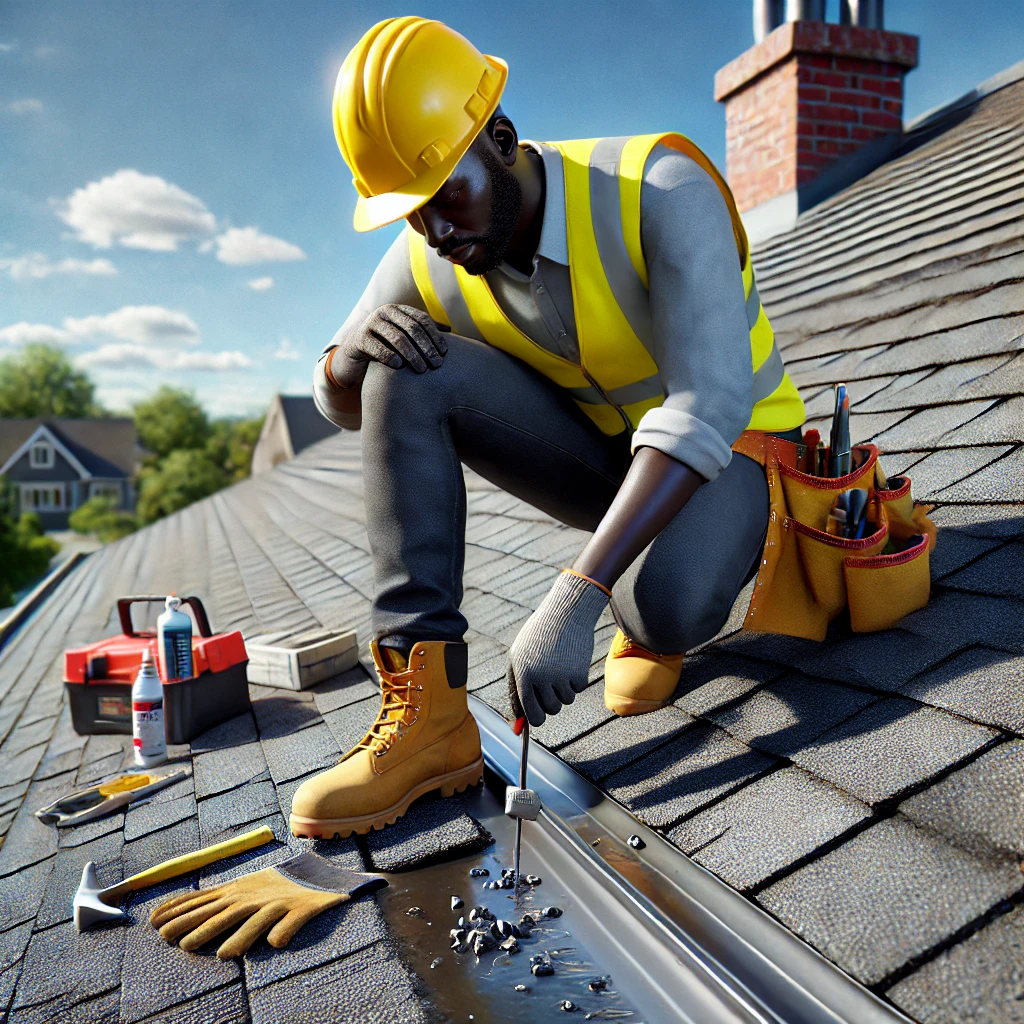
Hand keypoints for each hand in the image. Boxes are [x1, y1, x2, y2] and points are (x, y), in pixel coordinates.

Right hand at [329, 304, 448, 388]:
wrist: (353, 353)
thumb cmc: (384, 344)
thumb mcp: (403, 335)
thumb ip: (422, 330)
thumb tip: (449, 329)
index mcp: (398, 310)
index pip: (422, 320)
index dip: (435, 336)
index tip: (444, 353)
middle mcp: (384, 312)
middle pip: (412, 329)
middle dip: (427, 348)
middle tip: (436, 365)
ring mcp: (370, 324)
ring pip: (397, 338)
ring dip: (412, 355)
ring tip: (421, 370)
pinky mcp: (359, 339)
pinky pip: (378, 348)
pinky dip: (390, 357)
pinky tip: (400, 367)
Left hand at [507, 570, 609, 726]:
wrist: (565, 613)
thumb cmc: (537, 637)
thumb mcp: (517, 657)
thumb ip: (514, 689)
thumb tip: (517, 723)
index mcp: (523, 675)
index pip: (531, 713)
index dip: (535, 719)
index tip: (538, 717)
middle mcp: (542, 678)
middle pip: (551, 711)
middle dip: (551, 704)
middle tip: (550, 687)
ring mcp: (562, 677)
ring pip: (565, 701)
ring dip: (563, 690)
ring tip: (558, 668)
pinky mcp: (579, 673)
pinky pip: (578, 690)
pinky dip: (575, 680)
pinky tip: (570, 661)